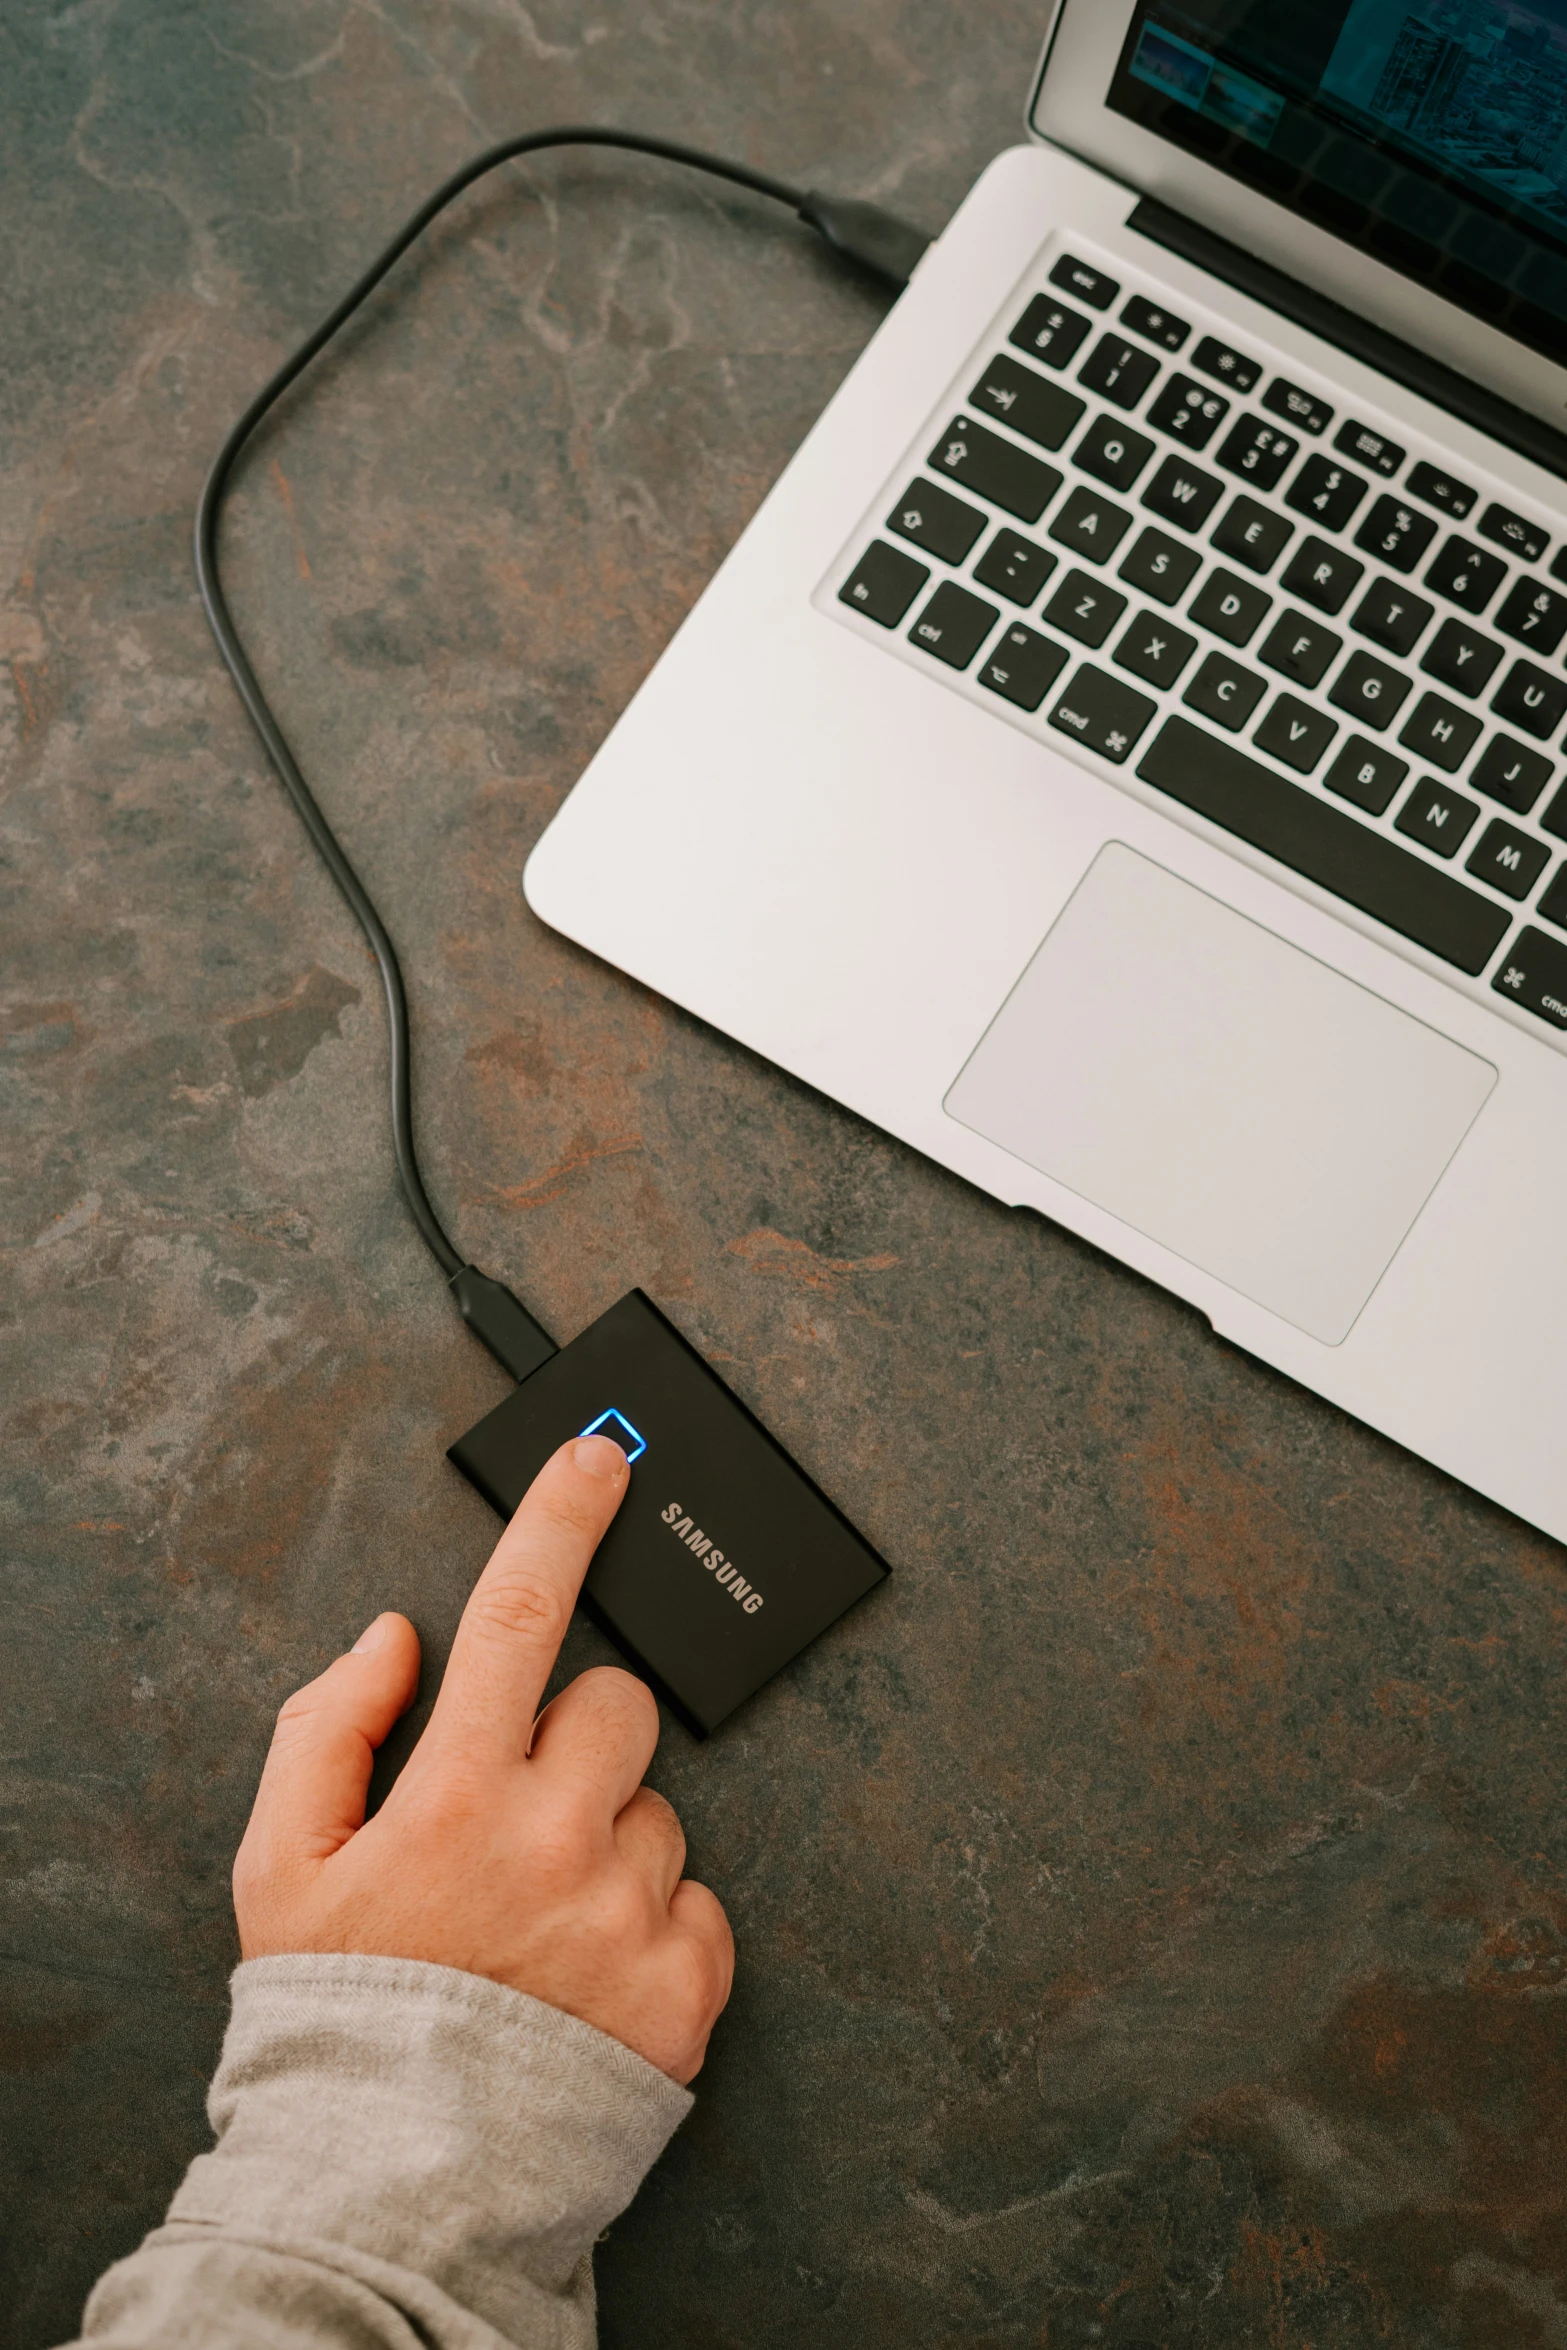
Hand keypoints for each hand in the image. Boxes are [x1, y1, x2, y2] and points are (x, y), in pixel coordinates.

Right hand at [233, 1434, 733, 2083]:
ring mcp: (629, 1913)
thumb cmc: (342, 2010)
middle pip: (619, 1704)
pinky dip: (655, 1925)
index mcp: (455, 1796)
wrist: (405, 2176)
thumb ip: (328, 1729)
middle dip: (577, 1738)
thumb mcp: (283, 1867)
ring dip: (611, 1842)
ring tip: (543, 1919)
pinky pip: (703, 1901)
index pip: (521, 1614)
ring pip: (661, 1808)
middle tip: (522, 1812)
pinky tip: (590, 1968)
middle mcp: (555, 1841)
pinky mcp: (687, 1983)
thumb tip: (399, 1639)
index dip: (564, 1518)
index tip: (603, 1455)